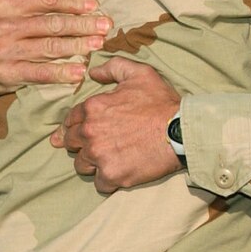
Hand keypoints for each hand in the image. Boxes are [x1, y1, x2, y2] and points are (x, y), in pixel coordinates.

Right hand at [0, 0, 112, 105]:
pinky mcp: (8, 74)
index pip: (46, 0)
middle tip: (106, 25)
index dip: (73, 2)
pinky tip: (79, 73)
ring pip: (50, 47)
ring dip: (78, 46)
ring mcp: (7, 51)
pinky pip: (39, 73)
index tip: (93, 5)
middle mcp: (6, 27)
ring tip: (98, 45)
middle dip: (83, 24)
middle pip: (53, 24)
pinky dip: (60, 74)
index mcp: (5, 5)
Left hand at [50, 57, 181, 193]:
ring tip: (106, 159)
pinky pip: (99, 183)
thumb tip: (93, 72)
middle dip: (80, 143)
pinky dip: (107, 180)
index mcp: (93, 108)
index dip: (74, 124)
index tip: (76, 131)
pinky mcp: (111, 175)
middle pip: (71, 143)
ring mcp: (99, 156)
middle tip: (93, 145)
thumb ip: (114, 68)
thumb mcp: (140, 74)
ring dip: (91, 163)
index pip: (70, 119)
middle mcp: (90, 132)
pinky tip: (118, 172)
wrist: (180, 131)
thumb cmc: (161, 102)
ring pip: (81, 165)